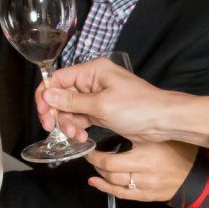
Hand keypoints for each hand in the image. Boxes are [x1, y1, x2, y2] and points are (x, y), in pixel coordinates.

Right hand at [37, 59, 208, 147]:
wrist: (164, 121)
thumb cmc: (139, 107)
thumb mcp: (102, 105)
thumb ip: (72, 100)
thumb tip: (48, 94)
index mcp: (92, 71)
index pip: (58, 78)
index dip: (46, 96)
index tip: (44, 114)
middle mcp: (93, 80)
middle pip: (61, 95)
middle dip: (58, 113)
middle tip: (55, 129)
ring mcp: (97, 96)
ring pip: (70, 109)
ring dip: (68, 123)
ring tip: (76, 136)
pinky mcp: (102, 111)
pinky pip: (81, 117)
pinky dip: (78, 127)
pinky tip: (81, 137)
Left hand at [85, 140, 196, 201]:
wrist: (194, 174)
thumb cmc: (178, 151)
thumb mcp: (158, 137)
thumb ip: (137, 134)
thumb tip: (112, 126)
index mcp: (146, 155)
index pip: (111, 160)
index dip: (96, 157)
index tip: (91, 149)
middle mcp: (144, 173)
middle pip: (110, 173)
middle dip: (96, 165)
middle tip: (91, 157)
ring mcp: (145, 187)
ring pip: (115, 184)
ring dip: (101, 176)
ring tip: (95, 169)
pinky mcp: (147, 196)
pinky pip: (123, 195)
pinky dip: (107, 189)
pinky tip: (97, 183)